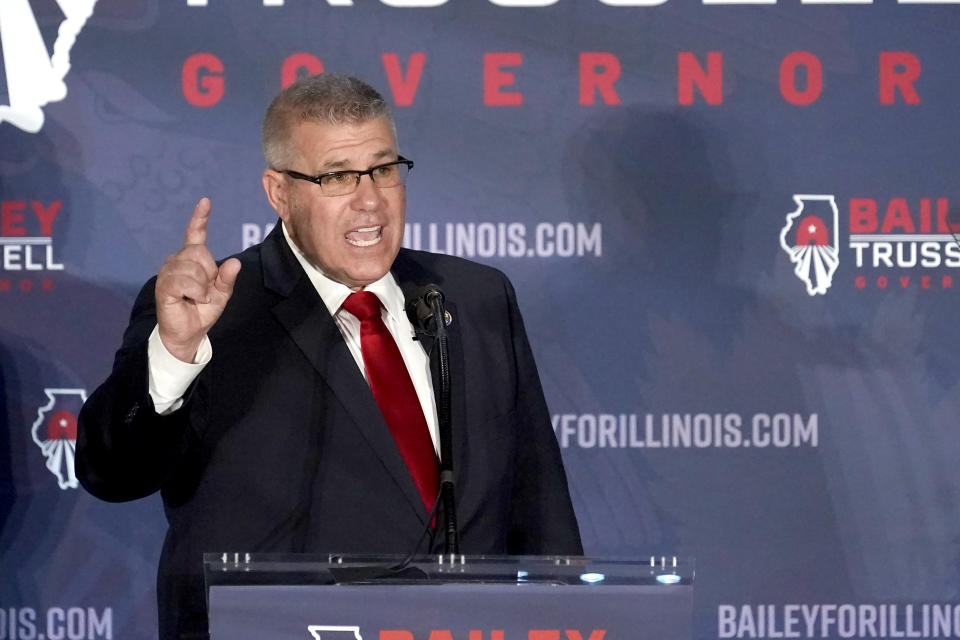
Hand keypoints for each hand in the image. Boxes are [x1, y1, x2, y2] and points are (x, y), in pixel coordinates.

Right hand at [155, 198, 240, 362]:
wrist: (189, 333)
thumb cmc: (202, 311)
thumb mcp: (221, 294)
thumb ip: (227, 279)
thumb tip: (235, 262)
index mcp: (192, 260)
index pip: (195, 235)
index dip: (200, 218)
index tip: (206, 202)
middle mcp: (177, 261)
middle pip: (199, 252)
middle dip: (209, 273)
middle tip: (205, 291)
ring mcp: (168, 272)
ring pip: (192, 267)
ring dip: (202, 286)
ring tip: (197, 298)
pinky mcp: (163, 285)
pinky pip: (184, 281)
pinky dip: (195, 292)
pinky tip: (192, 299)